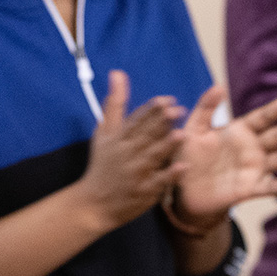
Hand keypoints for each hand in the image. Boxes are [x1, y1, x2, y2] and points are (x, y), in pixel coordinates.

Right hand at [77, 70, 186, 231]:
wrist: (93, 203)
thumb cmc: (102, 163)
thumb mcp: (104, 131)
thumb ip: (114, 102)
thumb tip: (117, 72)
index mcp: (118, 138)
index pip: (136, 121)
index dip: (151, 110)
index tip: (166, 99)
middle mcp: (126, 154)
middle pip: (145, 136)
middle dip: (161, 123)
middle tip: (178, 110)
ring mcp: (135, 173)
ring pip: (152, 157)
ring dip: (166, 146)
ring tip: (182, 134)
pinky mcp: (143, 192)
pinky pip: (158, 182)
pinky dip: (170, 175)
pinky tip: (183, 166)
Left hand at [171, 87, 276, 230]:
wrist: (182, 188)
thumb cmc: (188, 155)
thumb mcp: (193, 129)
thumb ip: (205, 107)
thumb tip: (220, 86)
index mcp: (240, 130)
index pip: (264, 117)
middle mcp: (252, 148)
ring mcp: (254, 169)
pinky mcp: (250, 189)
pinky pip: (269, 187)